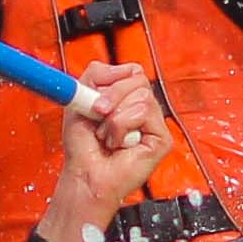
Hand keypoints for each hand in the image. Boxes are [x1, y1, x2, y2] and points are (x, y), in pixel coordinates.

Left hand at [41, 63, 172, 241]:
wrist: (84, 173)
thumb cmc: (83, 146)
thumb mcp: (80, 99)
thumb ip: (95, 74)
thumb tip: (119, 67)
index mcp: (127, 98)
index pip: (132, 71)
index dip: (113, 81)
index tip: (94, 99)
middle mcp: (143, 109)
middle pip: (138, 78)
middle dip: (111, 97)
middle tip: (98, 116)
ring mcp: (154, 124)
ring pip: (141, 96)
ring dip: (114, 118)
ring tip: (109, 137)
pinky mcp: (162, 139)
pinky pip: (144, 113)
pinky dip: (123, 127)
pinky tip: (120, 144)